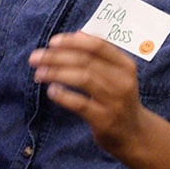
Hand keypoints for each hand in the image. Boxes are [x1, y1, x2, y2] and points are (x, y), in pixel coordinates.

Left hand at [28, 32, 150, 155]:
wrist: (135, 134)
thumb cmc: (118, 99)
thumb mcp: (116, 74)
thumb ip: (99, 55)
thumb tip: (77, 34)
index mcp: (125, 66)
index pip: (98, 46)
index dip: (73, 42)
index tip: (52, 42)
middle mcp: (123, 81)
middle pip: (86, 61)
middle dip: (56, 57)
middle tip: (35, 57)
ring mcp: (115, 102)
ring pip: (83, 79)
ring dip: (56, 73)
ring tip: (38, 73)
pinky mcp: (104, 120)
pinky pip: (80, 104)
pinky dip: (63, 95)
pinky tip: (51, 91)